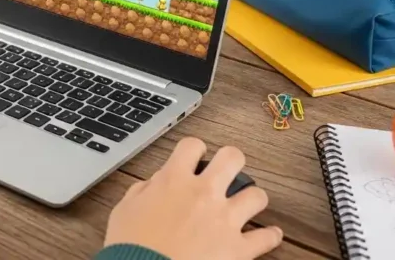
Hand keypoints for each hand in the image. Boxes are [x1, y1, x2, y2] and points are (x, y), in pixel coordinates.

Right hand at [104, 138, 282, 258]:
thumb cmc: (131, 247)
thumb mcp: (125, 210)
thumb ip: (142, 191)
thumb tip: (155, 184)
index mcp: (174, 180)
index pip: (192, 146)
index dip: (194, 150)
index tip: (194, 157)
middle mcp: (204, 194)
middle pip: (233, 158)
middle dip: (231, 161)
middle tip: (227, 171)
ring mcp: (225, 220)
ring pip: (257, 195)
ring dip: (252, 199)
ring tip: (247, 204)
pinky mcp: (238, 248)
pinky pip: (266, 238)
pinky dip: (269, 236)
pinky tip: (270, 235)